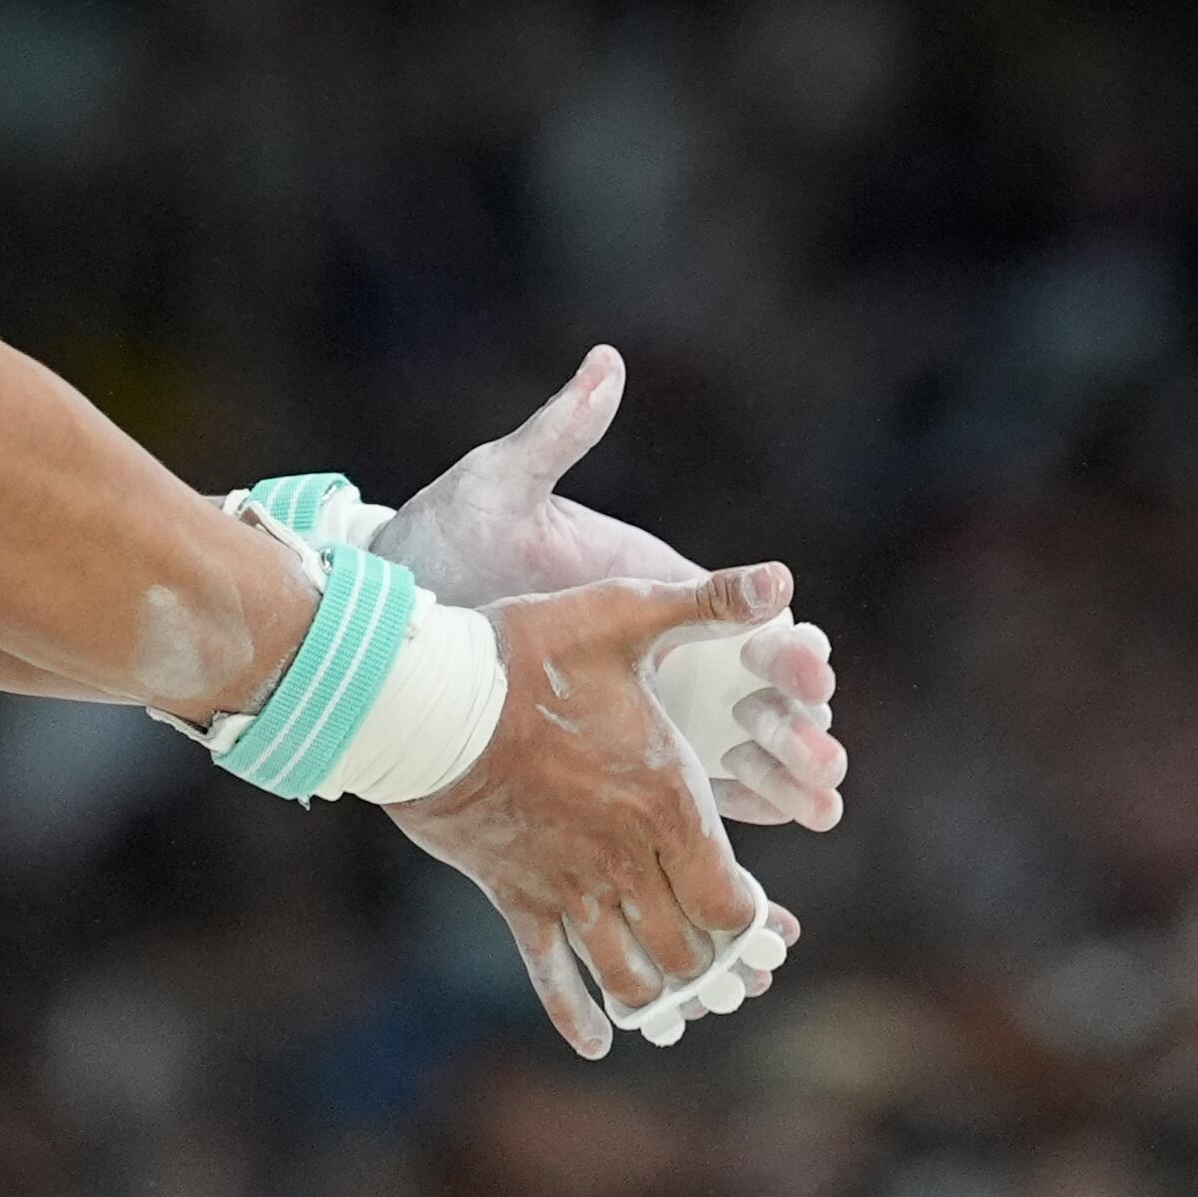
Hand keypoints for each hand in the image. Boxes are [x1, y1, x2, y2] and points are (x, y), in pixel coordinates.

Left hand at [372, 348, 844, 826]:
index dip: (785, 637)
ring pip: (739, 752)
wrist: (375, 623)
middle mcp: (660, 653)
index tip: (804, 652)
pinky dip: (744, 817)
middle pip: (758, 691)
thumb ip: (557, 434)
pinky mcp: (614, 765)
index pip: (744, 612)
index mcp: (649, 587)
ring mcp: (642, 714)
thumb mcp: (498, 487)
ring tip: (819, 799)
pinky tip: (781, 836)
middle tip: (822, 743)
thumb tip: (605, 361)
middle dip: (800, 716)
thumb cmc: (439, 542)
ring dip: (788, 773)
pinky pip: (692, 799)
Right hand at [387, 563, 788, 1059]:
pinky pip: (551, 973)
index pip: (729, 897)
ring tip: (670, 1000)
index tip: (757, 920)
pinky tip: (599, 1042)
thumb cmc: (526, 652)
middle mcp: (622, 855)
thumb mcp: (619, 614)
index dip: (748, 920)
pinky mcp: (514, 895)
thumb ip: (703, 603)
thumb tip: (780, 576)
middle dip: (711, 967)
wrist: (422, 698)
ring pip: (629, 969)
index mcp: (664, 798)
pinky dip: (579, 1015)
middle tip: (722, 972)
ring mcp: (566, 883)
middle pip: (686, 947)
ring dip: (656, 992)